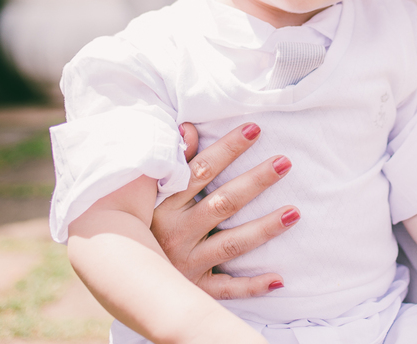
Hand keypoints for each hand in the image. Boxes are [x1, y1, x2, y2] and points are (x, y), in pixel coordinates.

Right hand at [151, 121, 298, 298]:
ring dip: (264, 228)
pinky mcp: (195, 288)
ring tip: (294, 212)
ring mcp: (187, 263)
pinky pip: (227, 289)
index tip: (255, 129)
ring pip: (232, 243)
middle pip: (223, 203)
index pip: (201, 170)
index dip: (228, 148)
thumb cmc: (142, 223)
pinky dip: (252, 285)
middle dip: (255, 182)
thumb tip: (189, 127)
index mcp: (165, 205)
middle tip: (284, 163)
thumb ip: (174, 161)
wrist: (123, 277)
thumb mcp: (151, 192)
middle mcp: (176, 232)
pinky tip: (279, 279)